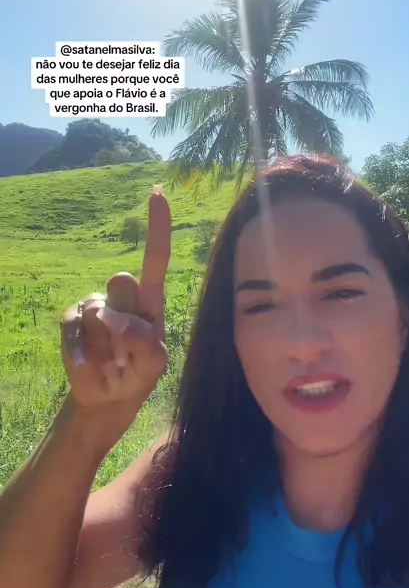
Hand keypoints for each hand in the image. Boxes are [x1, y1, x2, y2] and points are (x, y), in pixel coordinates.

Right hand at [60, 190, 170, 407]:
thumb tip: (116, 320)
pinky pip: (74, 328)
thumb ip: (145, 342)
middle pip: (122, 282)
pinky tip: (89, 364)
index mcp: (150, 300)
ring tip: (111, 360)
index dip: (158, 227)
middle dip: (123, 315)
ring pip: (96, 310)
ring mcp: (95, 305)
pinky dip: (82, 352)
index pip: (155, 259)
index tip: (157, 193)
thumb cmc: (138, 373)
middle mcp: (123, 296)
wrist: (108, 394)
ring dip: (104, 342)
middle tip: (125, 347)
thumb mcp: (154, 364)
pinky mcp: (72, 319)